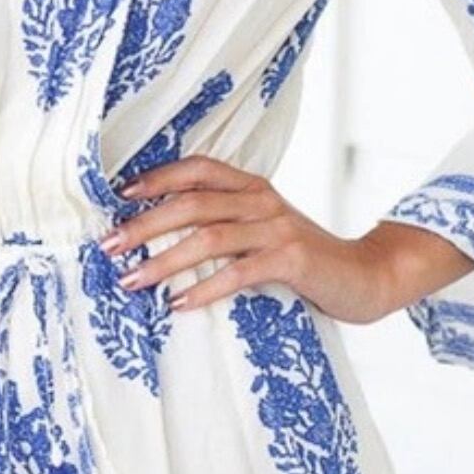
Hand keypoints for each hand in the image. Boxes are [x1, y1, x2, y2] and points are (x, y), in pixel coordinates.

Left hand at [102, 153, 394, 325]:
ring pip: (208, 237)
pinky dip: (203, 288)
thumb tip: (158, 238)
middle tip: (108, 245)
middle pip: (192, 203)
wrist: (364, 277)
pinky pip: (238, 272)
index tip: (118, 197)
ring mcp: (278, 228)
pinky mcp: (291, 259)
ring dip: (164, 259)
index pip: (198, 169)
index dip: (157, 177)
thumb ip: (224, 225)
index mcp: (252, 187)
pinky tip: (177, 303)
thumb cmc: (302, 259)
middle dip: (145, 224)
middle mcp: (262, 200)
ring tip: (131, 279)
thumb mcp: (262, 231)